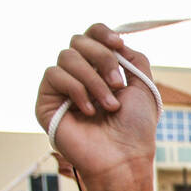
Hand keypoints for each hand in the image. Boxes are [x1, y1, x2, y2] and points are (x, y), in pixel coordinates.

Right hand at [35, 24, 156, 190]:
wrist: (123, 158)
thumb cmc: (135, 128)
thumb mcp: (144, 87)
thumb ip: (133, 58)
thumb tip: (116, 41)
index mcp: (101, 69)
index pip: (91, 34)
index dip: (102, 32)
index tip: (118, 45)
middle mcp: (79, 75)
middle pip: (78, 40)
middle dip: (103, 59)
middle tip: (119, 85)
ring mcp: (62, 88)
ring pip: (67, 57)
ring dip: (94, 80)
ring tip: (110, 106)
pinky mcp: (47, 102)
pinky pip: (53, 75)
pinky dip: (76, 89)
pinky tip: (89, 111)